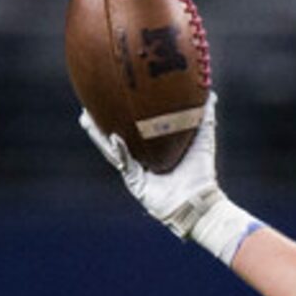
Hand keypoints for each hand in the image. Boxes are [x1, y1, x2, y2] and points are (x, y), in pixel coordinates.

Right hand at [80, 96, 252, 260]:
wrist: (199, 201)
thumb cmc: (201, 172)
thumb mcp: (202, 139)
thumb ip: (205, 117)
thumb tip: (210, 94)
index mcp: (152, 150)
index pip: (132, 129)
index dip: (120, 114)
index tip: (111, 95)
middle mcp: (140, 160)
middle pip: (114, 137)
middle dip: (100, 122)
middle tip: (87, 104)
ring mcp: (135, 172)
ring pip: (111, 150)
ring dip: (98, 135)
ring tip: (85, 118)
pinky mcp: (135, 184)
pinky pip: (125, 164)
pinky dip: (120, 150)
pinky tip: (114, 136)